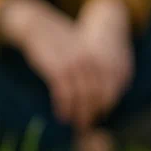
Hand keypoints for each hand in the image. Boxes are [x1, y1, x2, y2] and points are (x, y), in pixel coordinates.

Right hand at [0, 0, 105, 127]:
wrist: (38, 25)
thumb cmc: (62, 42)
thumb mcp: (82, 50)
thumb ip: (92, 69)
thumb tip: (98, 96)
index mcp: (101, 56)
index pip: (111, 87)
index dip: (107, 104)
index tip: (101, 115)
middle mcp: (91, 61)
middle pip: (97, 95)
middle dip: (93, 112)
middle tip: (86, 125)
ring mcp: (75, 64)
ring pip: (82, 97)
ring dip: (79, 114)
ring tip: (75, 124)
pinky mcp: (58, 69)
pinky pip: (64, 94)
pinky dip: (64, 107)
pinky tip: (62, 115)